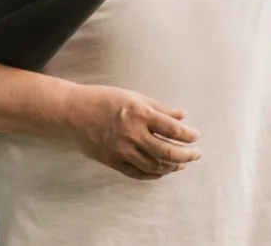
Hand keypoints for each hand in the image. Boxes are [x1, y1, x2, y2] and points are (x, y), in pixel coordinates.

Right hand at [64, 84, 201, 180]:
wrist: (73, 113)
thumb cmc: (104, 99)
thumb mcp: (134, 96)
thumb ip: (160, 108)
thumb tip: (182, 116)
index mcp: (141, 114)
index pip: (174, 130)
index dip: (189, 136)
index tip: (196, 137)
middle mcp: (134, 134)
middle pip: (168, 152)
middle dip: (186, 155)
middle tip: (196, 154)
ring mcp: (123, 150)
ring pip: (154, 166)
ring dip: (172, 167)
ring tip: (181, 164)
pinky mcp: (113, 161)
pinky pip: (138, 173)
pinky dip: (153, 175)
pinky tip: (161, 171)